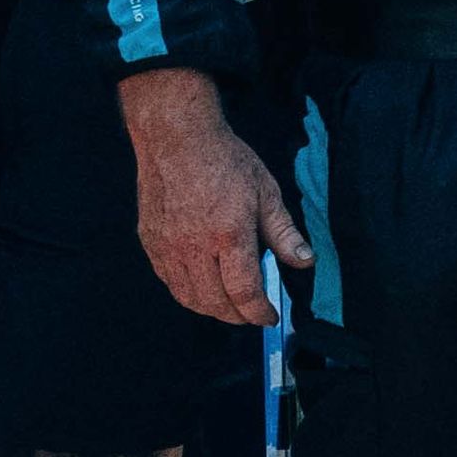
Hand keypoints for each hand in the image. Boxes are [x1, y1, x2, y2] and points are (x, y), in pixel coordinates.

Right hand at [125, 66, 305, 323]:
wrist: (176, 139)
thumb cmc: (226, 161)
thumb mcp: (266, 192)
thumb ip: (284, 232)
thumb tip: (305, 262)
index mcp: (229, 234)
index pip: (243, 292)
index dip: (258, 312)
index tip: (270, 317)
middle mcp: (194, 247)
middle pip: (214, 302)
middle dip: (238, 316)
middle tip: (253, 313)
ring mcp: (168, 247)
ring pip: (188, 297)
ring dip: (212, 309)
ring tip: (232, 306)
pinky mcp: (151, 243)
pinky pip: (169, 282)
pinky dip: (189, 293)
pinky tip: (204, 287)